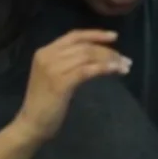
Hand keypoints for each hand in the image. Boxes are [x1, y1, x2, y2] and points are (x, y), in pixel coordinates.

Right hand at [17, 29, 131, 143]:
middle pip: (84, 46)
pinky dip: (103, 68)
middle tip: (126, 60)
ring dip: (109, 60)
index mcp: (45, 51)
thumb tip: (97, 55)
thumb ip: (69, 62)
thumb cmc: (46, 103)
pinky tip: (114, 70)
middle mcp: (47, 56)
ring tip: (124, 67)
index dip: (95, 34)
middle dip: (108, 51)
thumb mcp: (55, 76)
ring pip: (87, 56)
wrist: (31, 124)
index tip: (114, 37)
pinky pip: (86, 70)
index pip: (74, 36)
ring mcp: (52, 68)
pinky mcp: (60, 83)